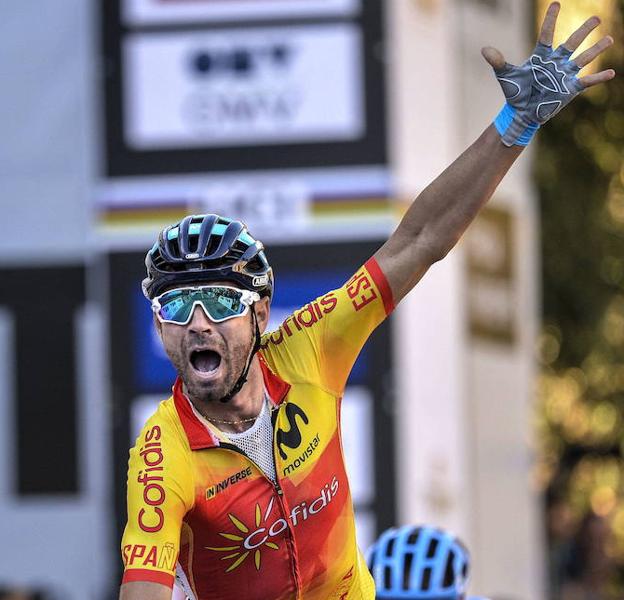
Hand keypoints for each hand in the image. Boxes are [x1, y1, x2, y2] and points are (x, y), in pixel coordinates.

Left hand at [483, 2, 615, 145]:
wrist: (521, 113)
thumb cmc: (514, 93)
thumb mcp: (505, 76)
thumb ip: (497, 62)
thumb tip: (485, 50)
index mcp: (540, 57)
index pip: (547, 34)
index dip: (551, 20)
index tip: (556, 3)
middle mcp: (555, 62)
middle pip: (571, 43)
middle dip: (584, 31)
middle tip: (597, 17)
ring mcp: (564, 75)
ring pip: (583, 58)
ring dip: (596, 49)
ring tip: (609, 39)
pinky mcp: (570, 89)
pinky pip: (587, 81)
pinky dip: (598, 78)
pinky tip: (611, 73)